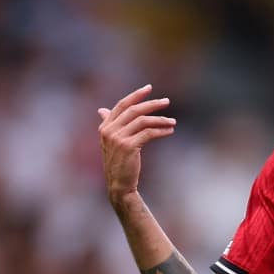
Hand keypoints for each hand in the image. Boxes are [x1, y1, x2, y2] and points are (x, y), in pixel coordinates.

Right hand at [98, 84, 175, 203]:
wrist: (119, 185)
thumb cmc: (118, 163)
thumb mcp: (110, 142)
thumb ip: (108, 125)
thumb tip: (101, 109)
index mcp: (105, 127)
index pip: (121, 105)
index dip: (136, 95)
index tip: (149, 88)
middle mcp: (109, 130)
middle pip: (134, 110)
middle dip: (151, 104)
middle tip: (166, 101)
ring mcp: (118, 138)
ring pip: (143, 121)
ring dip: (160, 119)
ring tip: (173, 121)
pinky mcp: (129, 146)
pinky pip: (149, 133)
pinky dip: (161, 131)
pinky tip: (170, 131)